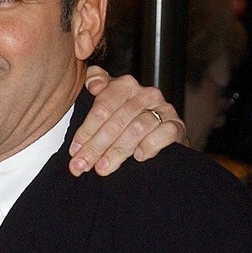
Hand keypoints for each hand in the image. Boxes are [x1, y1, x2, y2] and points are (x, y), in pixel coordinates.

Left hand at [68, 66, 187, 175]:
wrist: (160, 138)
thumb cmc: (127, 122)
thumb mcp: (107, 104)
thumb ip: (98, 87)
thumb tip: (92, 84)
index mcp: (125, 85)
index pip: (102, 107)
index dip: (86, 131)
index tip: (74, 151)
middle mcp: (146, 94)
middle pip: (116, 121)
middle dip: (96, 146)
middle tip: (82, 165)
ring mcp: (164, 109)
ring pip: (136, 129)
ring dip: (117, 151)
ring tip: (103, 167)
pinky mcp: (177, 126)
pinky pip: (163, 134)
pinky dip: (149, 145)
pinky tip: (138, 157)